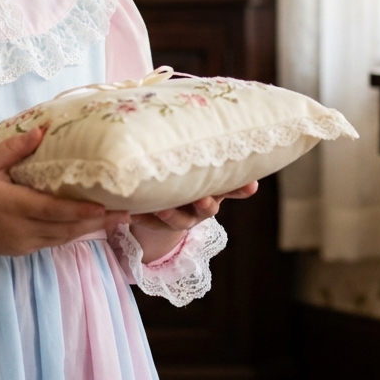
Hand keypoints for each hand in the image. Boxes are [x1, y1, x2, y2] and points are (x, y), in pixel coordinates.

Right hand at [0, 126, 129, 257]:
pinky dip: (73, 233)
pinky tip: (90, 224)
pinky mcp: (22, 250)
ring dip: (90, 230)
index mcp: (12, 206)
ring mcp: (23, 244)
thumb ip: (14, 148)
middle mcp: (21, 229)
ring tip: (118, 219)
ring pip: (63, 238)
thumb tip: (42, 130)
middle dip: (98, 222)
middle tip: (127, 213)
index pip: (53, 211)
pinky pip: (54, 242)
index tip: (106, 206)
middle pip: (66, 229)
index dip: (81, 211)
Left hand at [130, 181, 258, 231]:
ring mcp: (175, 218)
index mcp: (212, 195)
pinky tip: (129, 211)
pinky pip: (146, 221)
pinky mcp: (152, 221)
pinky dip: (138, 216)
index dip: (239, 190)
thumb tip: (244, 159)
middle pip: (205, 210)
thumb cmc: (187, 185)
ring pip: (176, 220)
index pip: (229, 191)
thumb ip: (220, 170)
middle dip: (205, 205)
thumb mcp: (204, 178)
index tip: (250, 187)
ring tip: (160, 208)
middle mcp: (196, 211)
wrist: (162, 210)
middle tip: (204, 199)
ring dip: (169, 215)